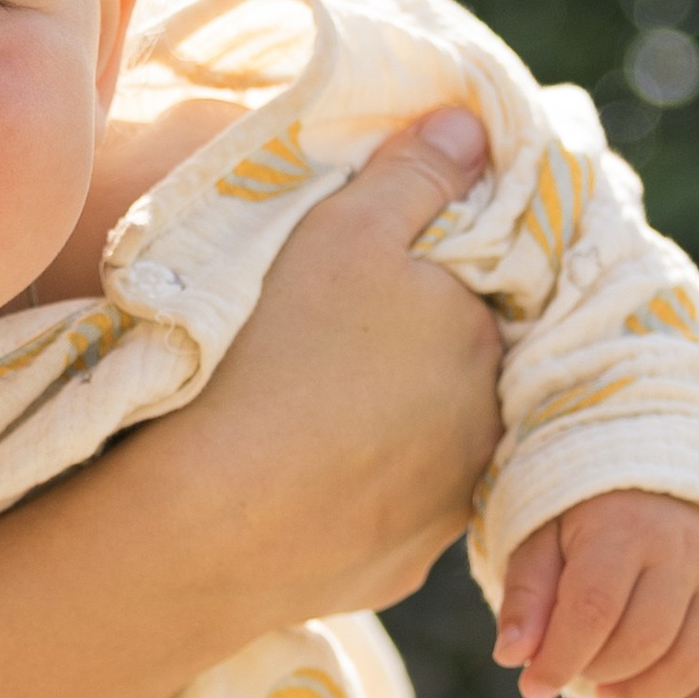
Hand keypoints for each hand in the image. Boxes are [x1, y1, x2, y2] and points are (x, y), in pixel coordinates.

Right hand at [180, 108, 499, 627]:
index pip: (475, 293)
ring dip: (388, 429)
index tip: (368, 279)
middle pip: (456, 372)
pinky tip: (298, 477)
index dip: (425, 278)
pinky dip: (354, 493)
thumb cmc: (278, 352)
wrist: (210, 521)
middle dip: (412, 355)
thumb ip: (413, 176)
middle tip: (329, 343)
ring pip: (427, 447)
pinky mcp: (398, 569)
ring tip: (307, 411)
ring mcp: (446, 511)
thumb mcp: (340, 231)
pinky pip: (384, 515)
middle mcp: (488, 430)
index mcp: (482, 339)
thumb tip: (473, 128)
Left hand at [494, 493, 698, 697]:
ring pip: (697, 657)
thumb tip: (513, 657)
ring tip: (610, 690)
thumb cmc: (582, 522)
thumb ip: (526, 596)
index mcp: (623, 530)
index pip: (595, 608)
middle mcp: (681, 550)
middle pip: (647, 638)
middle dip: (601, 672)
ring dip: (647, 693)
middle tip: (576, 670)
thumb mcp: (539, 541)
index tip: (533, 687)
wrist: (650, 485)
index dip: (561, 658)